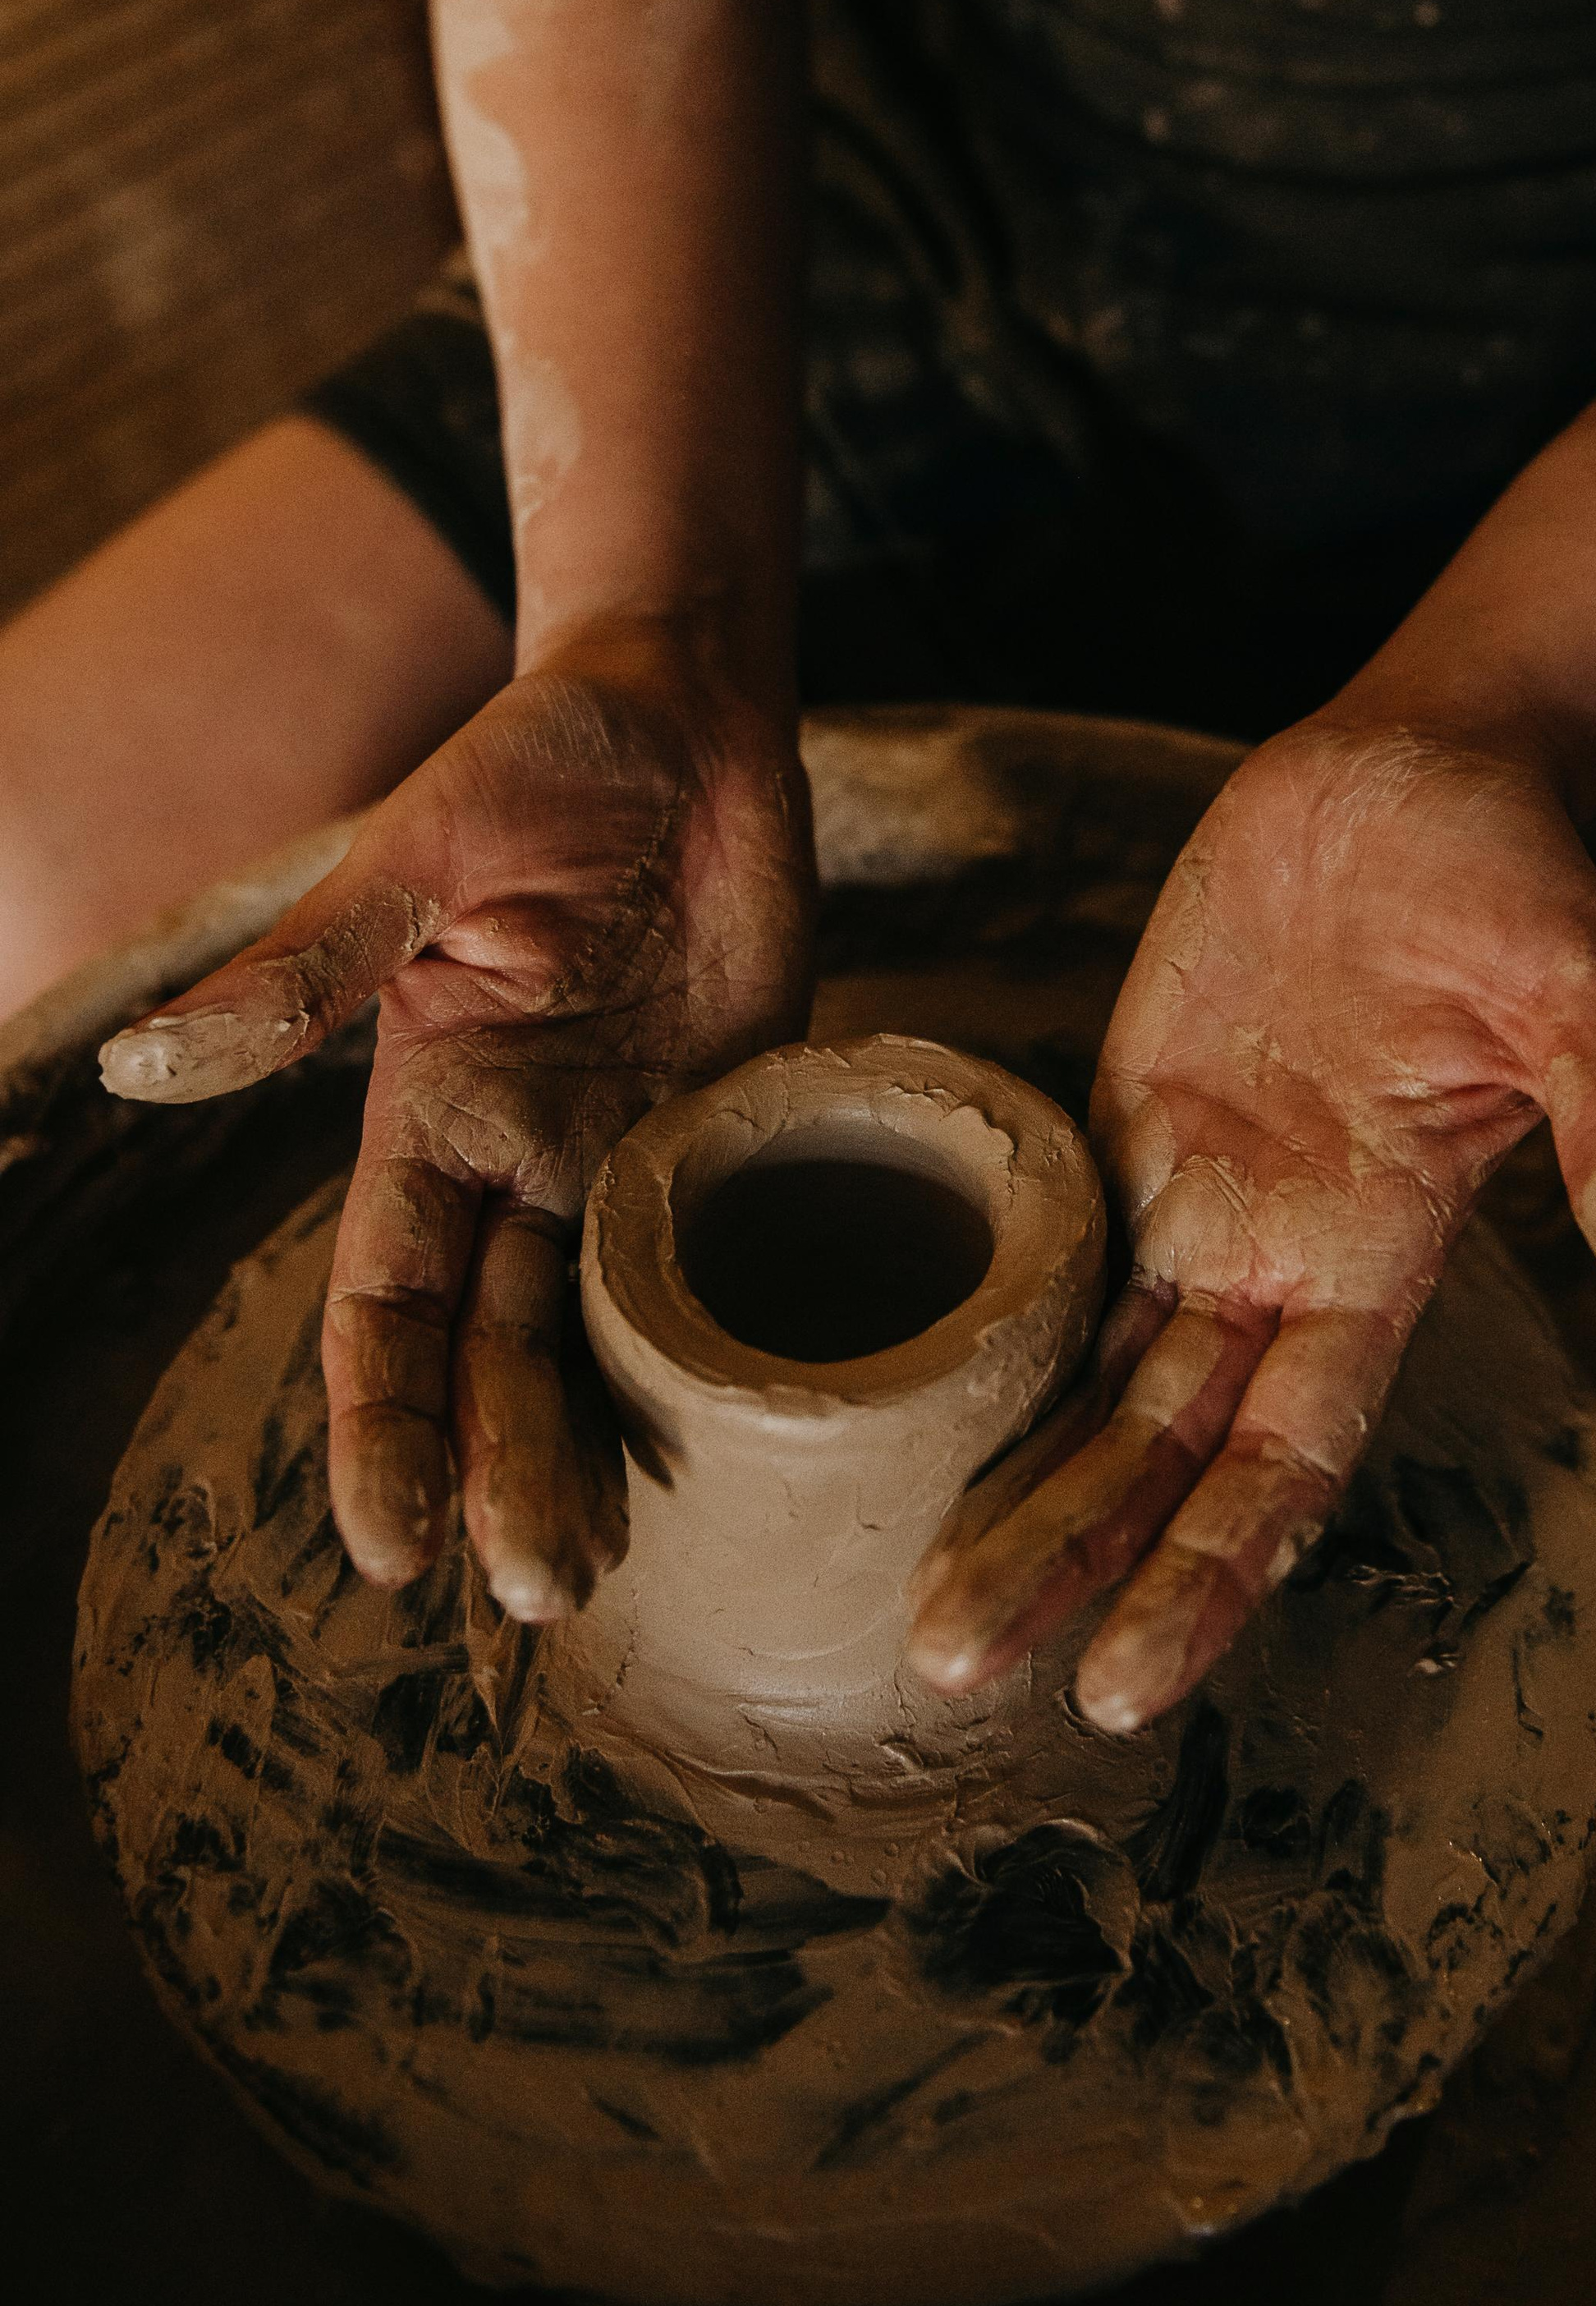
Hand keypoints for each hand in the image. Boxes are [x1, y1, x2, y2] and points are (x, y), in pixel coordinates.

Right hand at [101, 618, 812, 1619]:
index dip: (385, 1426)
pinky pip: (727, 1256)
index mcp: (430, 1111)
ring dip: (593, 1449)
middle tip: (541, 1595)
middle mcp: (522, 1154)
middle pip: (496, 1351)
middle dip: (501, 1475)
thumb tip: (143, 1070)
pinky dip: (723, 1351)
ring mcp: (629, 1146)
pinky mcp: (736, 1122)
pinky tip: (743, 1441)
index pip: (388, 1307)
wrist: (690, 710)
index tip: (391, 1548)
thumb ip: (302, 976)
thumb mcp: (413, 859)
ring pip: (600, 1335)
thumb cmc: (536, 761)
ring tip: (603, 1567)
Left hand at [908, 715, 1595, 1730]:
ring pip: (1088, 1374)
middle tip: (948, 1665)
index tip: (1125, 1679)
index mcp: (1377, 1252)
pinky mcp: (1129, 1108)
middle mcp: (1274, 1248)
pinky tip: (898, 1406)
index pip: (1287, 1456)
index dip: (1210, 1567)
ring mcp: (1196, 1185)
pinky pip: (1050, 1247)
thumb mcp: (1586, 1005)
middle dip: (1065, 1559)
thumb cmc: (1519, 878)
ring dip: (1012, 1479)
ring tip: (918, 1595)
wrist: (1423, 765)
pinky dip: (982, 1329)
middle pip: (1158, 1448)